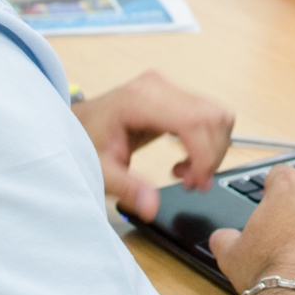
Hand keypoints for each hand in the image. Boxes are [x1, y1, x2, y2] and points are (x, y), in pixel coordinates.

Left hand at [73, 70, 233, 222]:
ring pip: (216, 116)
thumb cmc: (86, 141)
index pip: (193, 121)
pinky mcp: (175, 96)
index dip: (205, 155)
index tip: (198, 183)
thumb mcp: (102, 170)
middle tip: (193, 183)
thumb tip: (152, 207)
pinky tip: (186, 158)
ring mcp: (168, 88)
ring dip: (212, 150)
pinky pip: (209, 116)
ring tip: (187, 172)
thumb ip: (128, 189)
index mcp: (140, 99)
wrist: (78, 123)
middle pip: (212, 117)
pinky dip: (208, 142)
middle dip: (212, 155)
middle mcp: (158, 86)